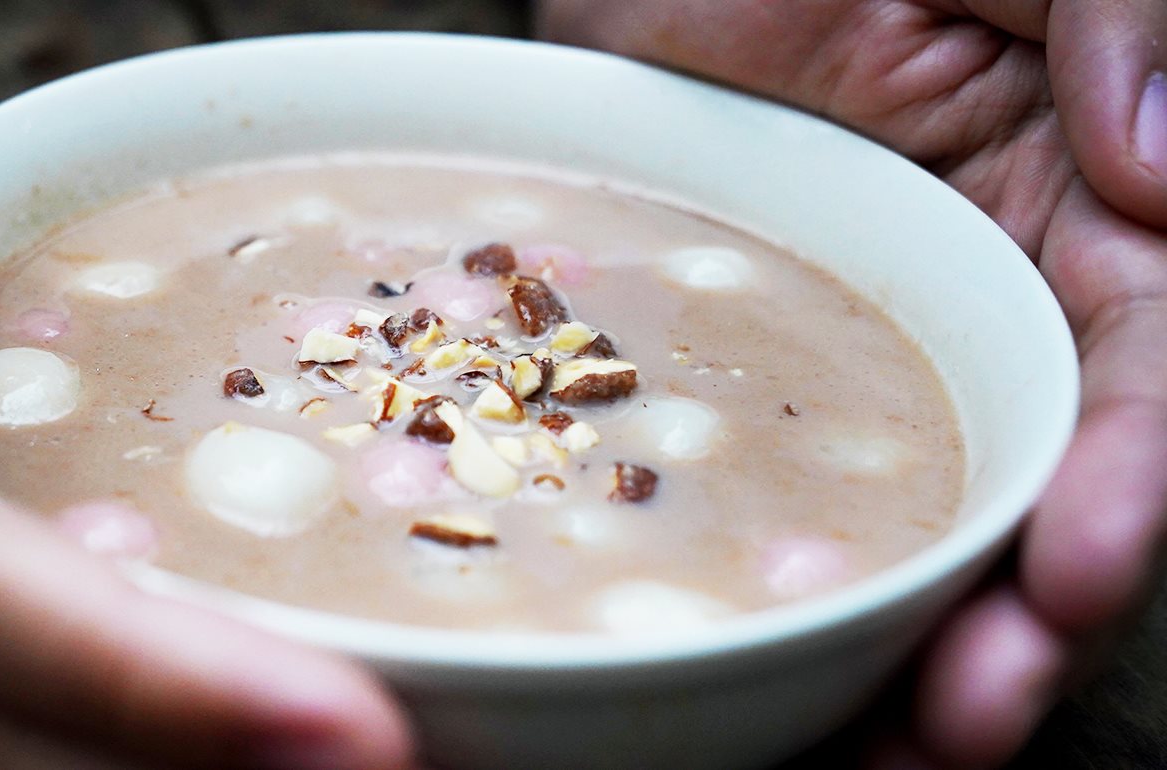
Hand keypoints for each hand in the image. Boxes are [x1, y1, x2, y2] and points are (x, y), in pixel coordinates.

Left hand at [538, 1, 1166, 765]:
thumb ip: (1114, 18)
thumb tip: (1166, 172)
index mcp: (1094, 214)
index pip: (1143, 377)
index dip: (1122, 487)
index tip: (1070, 572)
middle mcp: (1003, 311)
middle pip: (1040, 500)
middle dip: (1018, 626)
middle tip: (957, 722)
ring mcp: (873, 362)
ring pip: (916, 534)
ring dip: (901, 655)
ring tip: (869, 757)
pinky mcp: (747, 390)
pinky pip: (774, 507)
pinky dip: (776, 606)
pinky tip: (747, 683)